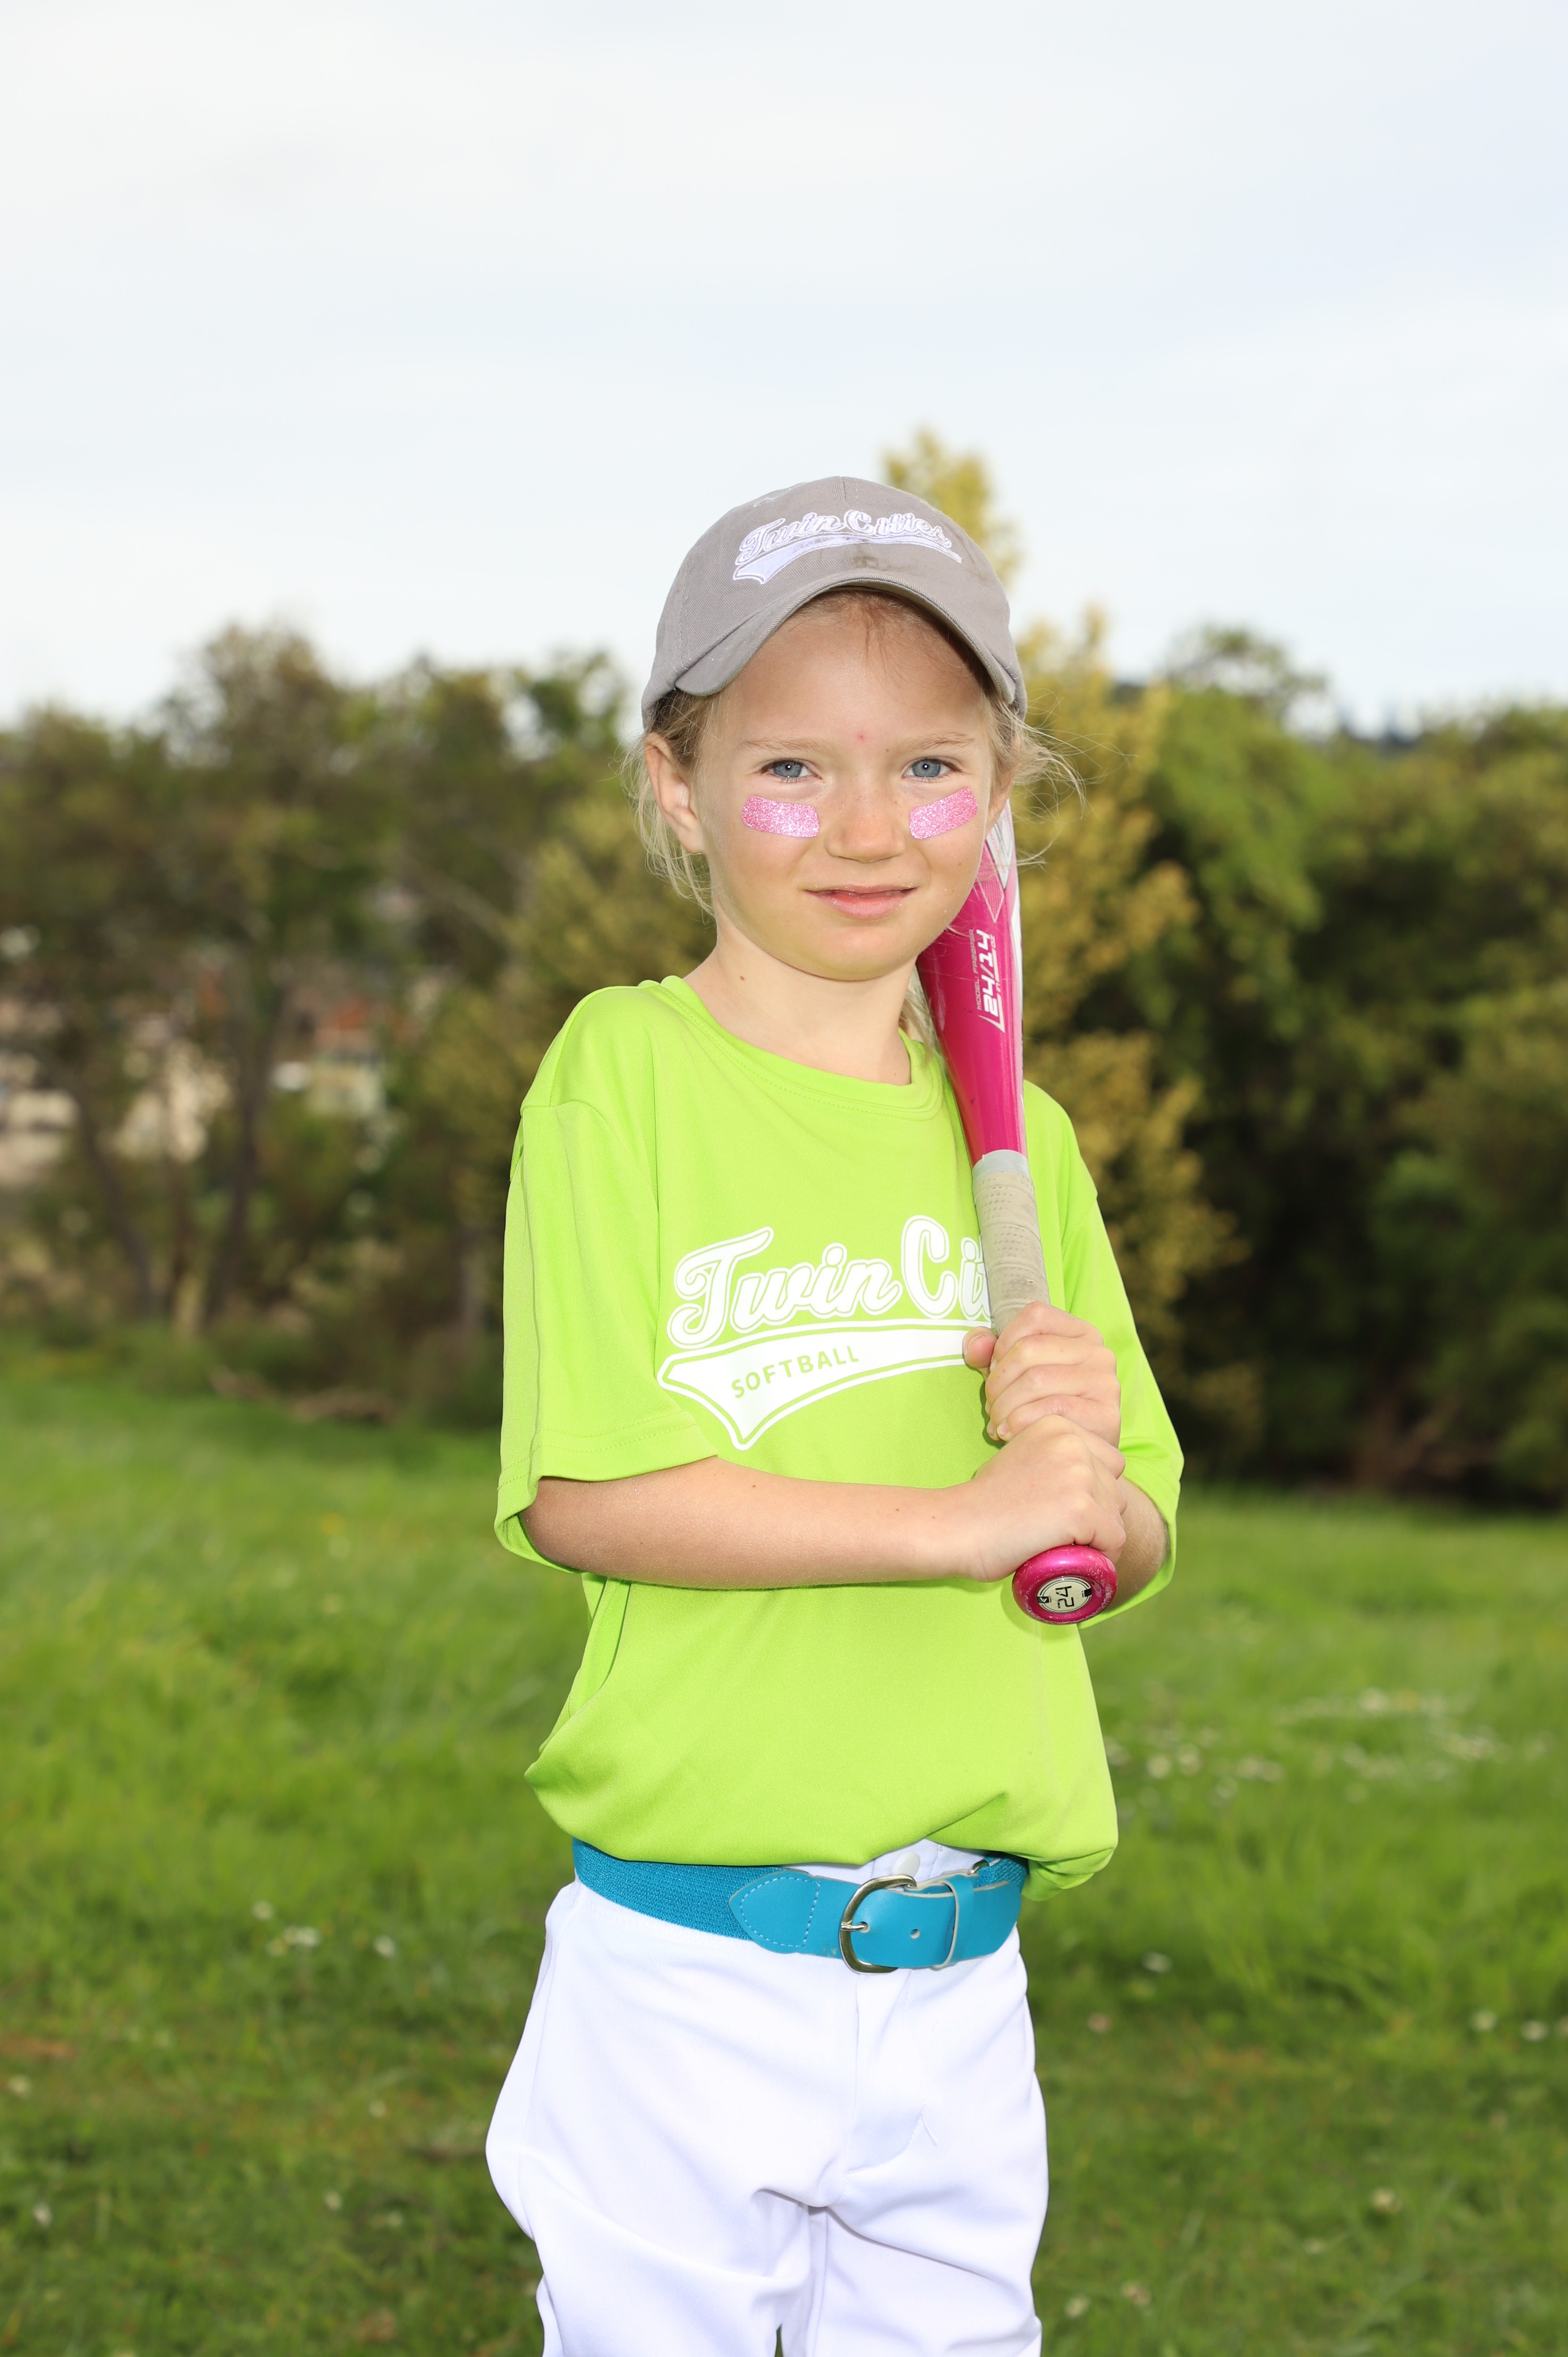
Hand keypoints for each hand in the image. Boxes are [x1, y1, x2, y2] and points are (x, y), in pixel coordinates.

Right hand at [955, 1413, 1126, 1582]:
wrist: (959, 1526)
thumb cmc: (983, 1503)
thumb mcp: (1022, 1458)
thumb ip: (1054, 1460)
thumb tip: (1087, 1484)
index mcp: (1058, 1426)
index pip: (1108, 1462)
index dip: (1094, 1493)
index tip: (1065, 1512)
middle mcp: (1072, 1443)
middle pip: (1116, 1489)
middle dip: (1098, 1514)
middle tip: (1062, 1533)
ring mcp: (1079, 1475)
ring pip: (1117, 1516)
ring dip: (1097, 1537)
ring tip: (1061, 1545)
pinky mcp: (1081, 1509)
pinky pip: (1114, 1540)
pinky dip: (1101, 1557)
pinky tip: (1074, 1559)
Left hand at [964, 1306, 1121, 1449]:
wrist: (1078, 1456)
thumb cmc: (1043, 1409)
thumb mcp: (1014, 1375)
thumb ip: (990, 1353)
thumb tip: (976, 1344)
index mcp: (1081, 1333)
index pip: (1035, 1316)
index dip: (1003, 1342)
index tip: (992, 1370)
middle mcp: (1099, 1353)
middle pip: (1029, 1349)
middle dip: (997, 1381)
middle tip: (990, 1406)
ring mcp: (1105, 1383)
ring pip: (1036, 1380)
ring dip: (1004, 1405)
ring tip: (996, 1423)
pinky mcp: (1106, 1416)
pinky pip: (1050, 1410)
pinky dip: (1019, 1422)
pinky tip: (1008, 1434)